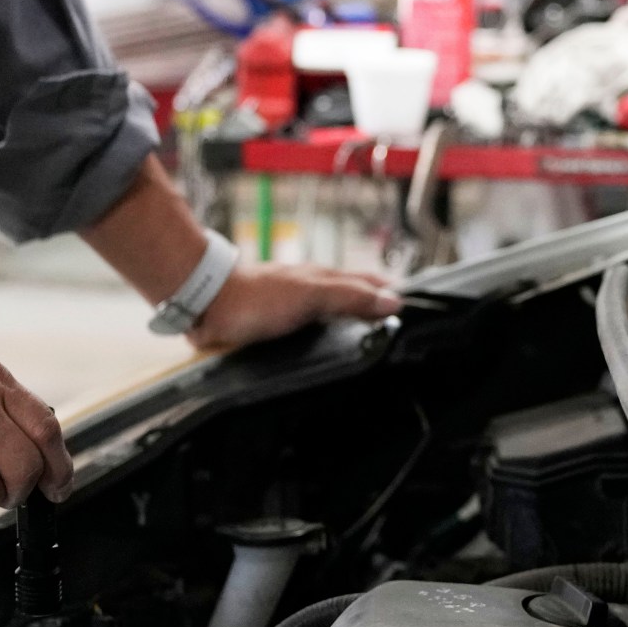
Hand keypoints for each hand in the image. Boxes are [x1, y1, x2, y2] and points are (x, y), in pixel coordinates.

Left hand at [187, 262, 400, 352]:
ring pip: (336, 313)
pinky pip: (314, 330)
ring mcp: (297, 306)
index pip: (373, 284)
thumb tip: (393, 300)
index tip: (419, 308)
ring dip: (356, 322)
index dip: (396, 295)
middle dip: (380, 308)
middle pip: (357, 297)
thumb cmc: (255, 297)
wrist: (208, 304)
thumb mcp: (312, 295)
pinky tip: (331, 347)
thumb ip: (351, 296)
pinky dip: (331, 336)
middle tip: (403, 325)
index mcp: (327, 278)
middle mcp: (315, 290)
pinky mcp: (280, 324)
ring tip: (375, 337)